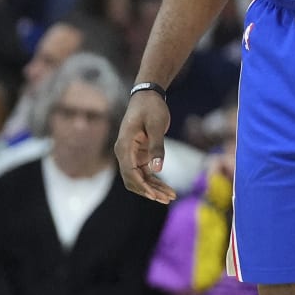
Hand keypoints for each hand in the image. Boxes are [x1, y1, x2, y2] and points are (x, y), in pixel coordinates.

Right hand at [116, 89, 175, 203]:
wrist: (147, 95)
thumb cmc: (151, 108)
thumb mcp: (156, 125)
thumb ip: (157, 147)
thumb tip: (157, 169)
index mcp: (124, 146)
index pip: (129, 172)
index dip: (142, 185)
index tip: (154, 196)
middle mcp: (124, 153)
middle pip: (133, 179)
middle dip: (149, 191)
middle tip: (168, 199)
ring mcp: (131, 155)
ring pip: (139, 179)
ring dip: (153, 189)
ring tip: (170, 197)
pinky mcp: (139, 155)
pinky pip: (145, 173)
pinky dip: (155, 182)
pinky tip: (167, 189)